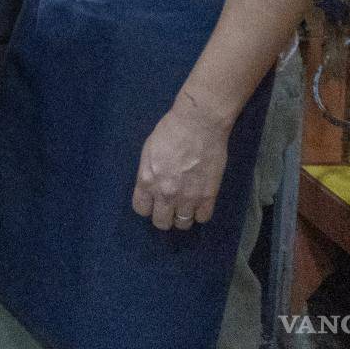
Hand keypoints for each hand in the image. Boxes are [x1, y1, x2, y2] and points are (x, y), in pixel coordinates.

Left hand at [133, 95, 230, 231]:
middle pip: (161, 222)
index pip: (141, 209)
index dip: (147, 207)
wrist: (199, 125)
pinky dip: (200, 213)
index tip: (152, 202)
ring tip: (185, 205)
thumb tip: (152, 186)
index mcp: (147, 181)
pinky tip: (199, 203)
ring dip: (183, 216)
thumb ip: (149, 174)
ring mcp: (188, 197)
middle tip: (170, 207)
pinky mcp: (208, 196)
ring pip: (183, 224)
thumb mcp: (148, 152)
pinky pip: (203, 218)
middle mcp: (166, 194)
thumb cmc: (170, 132)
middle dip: (164, 216)